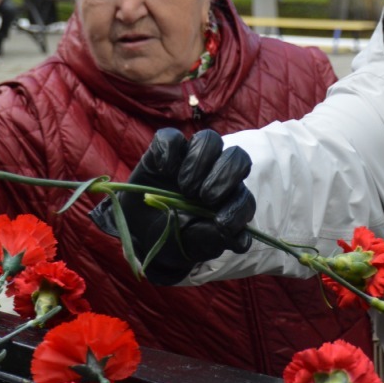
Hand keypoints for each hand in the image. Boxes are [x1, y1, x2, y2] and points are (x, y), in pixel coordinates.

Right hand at [90, 128, 255, 284]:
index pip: (245, 196)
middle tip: (204, 197)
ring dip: (200, 162)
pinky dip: (169, 152)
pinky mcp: (166, 149)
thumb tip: (241, 240)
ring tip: (184, 187)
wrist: (138, 231)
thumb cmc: (171, 237)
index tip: (220, 222)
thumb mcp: (190, 245)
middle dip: (224, 177)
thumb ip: (213, 240)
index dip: (238, 207)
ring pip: (210, 139)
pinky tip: (163, 170)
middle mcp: (215, 173)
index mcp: (228, 200)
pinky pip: (172, 137)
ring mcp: (191, 158)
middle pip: (238, 157)